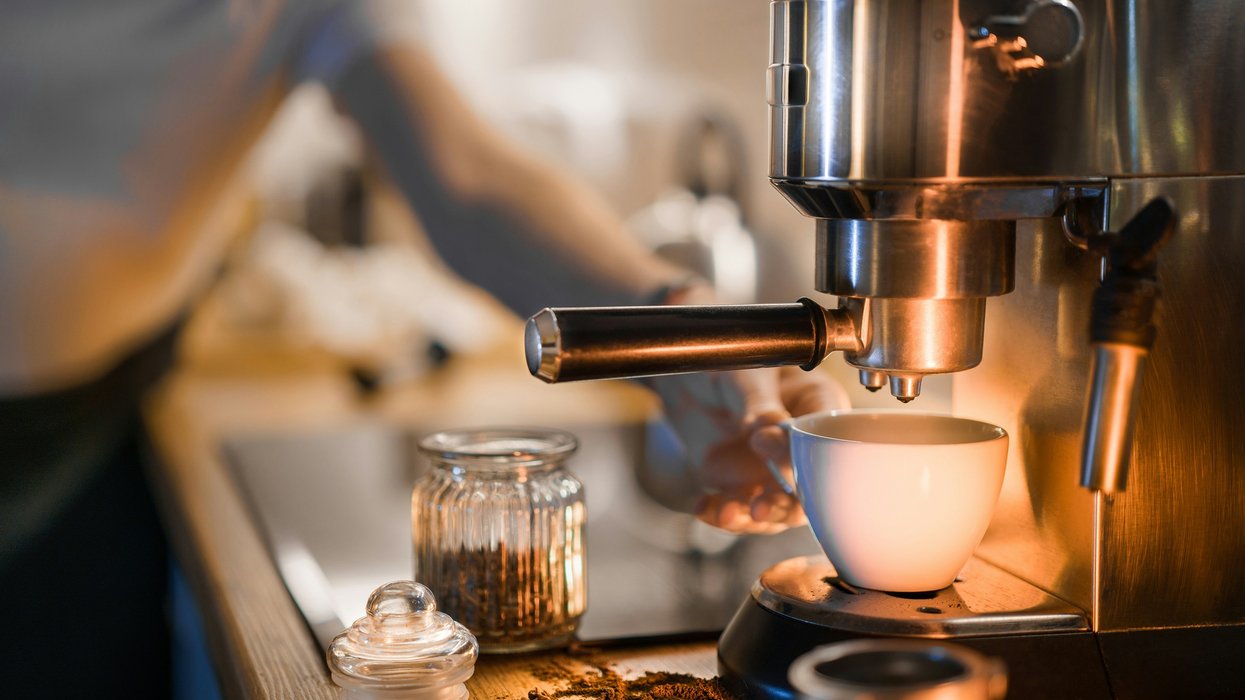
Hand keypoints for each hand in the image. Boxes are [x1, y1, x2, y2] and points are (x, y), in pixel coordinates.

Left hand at [647, 364, 849, 533]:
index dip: (811, 457)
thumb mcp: (747, 375)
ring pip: (777, 510)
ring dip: (754, 518)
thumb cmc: (734, 364)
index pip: (830, 440)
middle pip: (812, 490)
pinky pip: (739, 510)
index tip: (772, 449)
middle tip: (762, 506)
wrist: (693, 378)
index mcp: (819, 410)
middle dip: (787, 506)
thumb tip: (771, 431)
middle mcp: (802, 449)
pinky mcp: (744, 487)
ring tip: (730, 513)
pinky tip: (704, 508)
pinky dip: (721, 514)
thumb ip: (760, 404)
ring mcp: (774, 473)